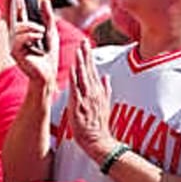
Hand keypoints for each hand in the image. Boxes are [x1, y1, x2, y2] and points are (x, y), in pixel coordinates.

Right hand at [8, 0, 59, 89]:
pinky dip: (31, 36)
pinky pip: (20, 37)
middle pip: (16, 18)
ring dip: (33, 28)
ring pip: (19, 27)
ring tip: (42, 34)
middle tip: (31, 12)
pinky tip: (38, 40)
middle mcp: (16, 37)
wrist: (48, 75)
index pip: (16, 12)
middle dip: (23, 12)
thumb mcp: (51, 32)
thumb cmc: (49, 57)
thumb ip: (47, 17)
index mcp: (23, 32)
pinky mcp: (14, 51)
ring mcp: (13, 44)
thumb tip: (44, 0)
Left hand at [66, 43, 114, 159]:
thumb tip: (107, 76)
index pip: (93, 69)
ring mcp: (87, 99)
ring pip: (84, 77)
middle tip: (84, 40)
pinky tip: (72, 70)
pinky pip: (76, 90)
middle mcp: (93, 92)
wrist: (98, 141)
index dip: (89, 56)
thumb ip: (106, 89)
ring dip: (81, 63)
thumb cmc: (99, 124)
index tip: (86, 43)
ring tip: (79, 50)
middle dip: (86, 54)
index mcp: (98, 91)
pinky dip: (75, 79)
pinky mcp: (79, 106)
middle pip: (89, 70)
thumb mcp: (105, 104)